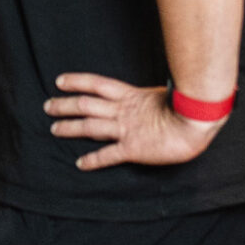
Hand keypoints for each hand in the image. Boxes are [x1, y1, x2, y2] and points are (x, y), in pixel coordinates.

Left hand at [45, 72, 226, 170]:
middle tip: (47, 106)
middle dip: (65, 105)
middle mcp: (123, 111)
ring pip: (90, 127)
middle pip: (86, 105)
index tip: (60, 81)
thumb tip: (144, 97)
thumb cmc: (187, 108)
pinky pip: (108, 155)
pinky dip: (93, 160)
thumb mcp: (162, 95)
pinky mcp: (133, 148)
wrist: (197, 123)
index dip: (77, 81)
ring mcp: (126, 129)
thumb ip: (147, 98)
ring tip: (54, 129)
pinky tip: (80, 163)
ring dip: (70, 128)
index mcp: (131, 96)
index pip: (97, 84)